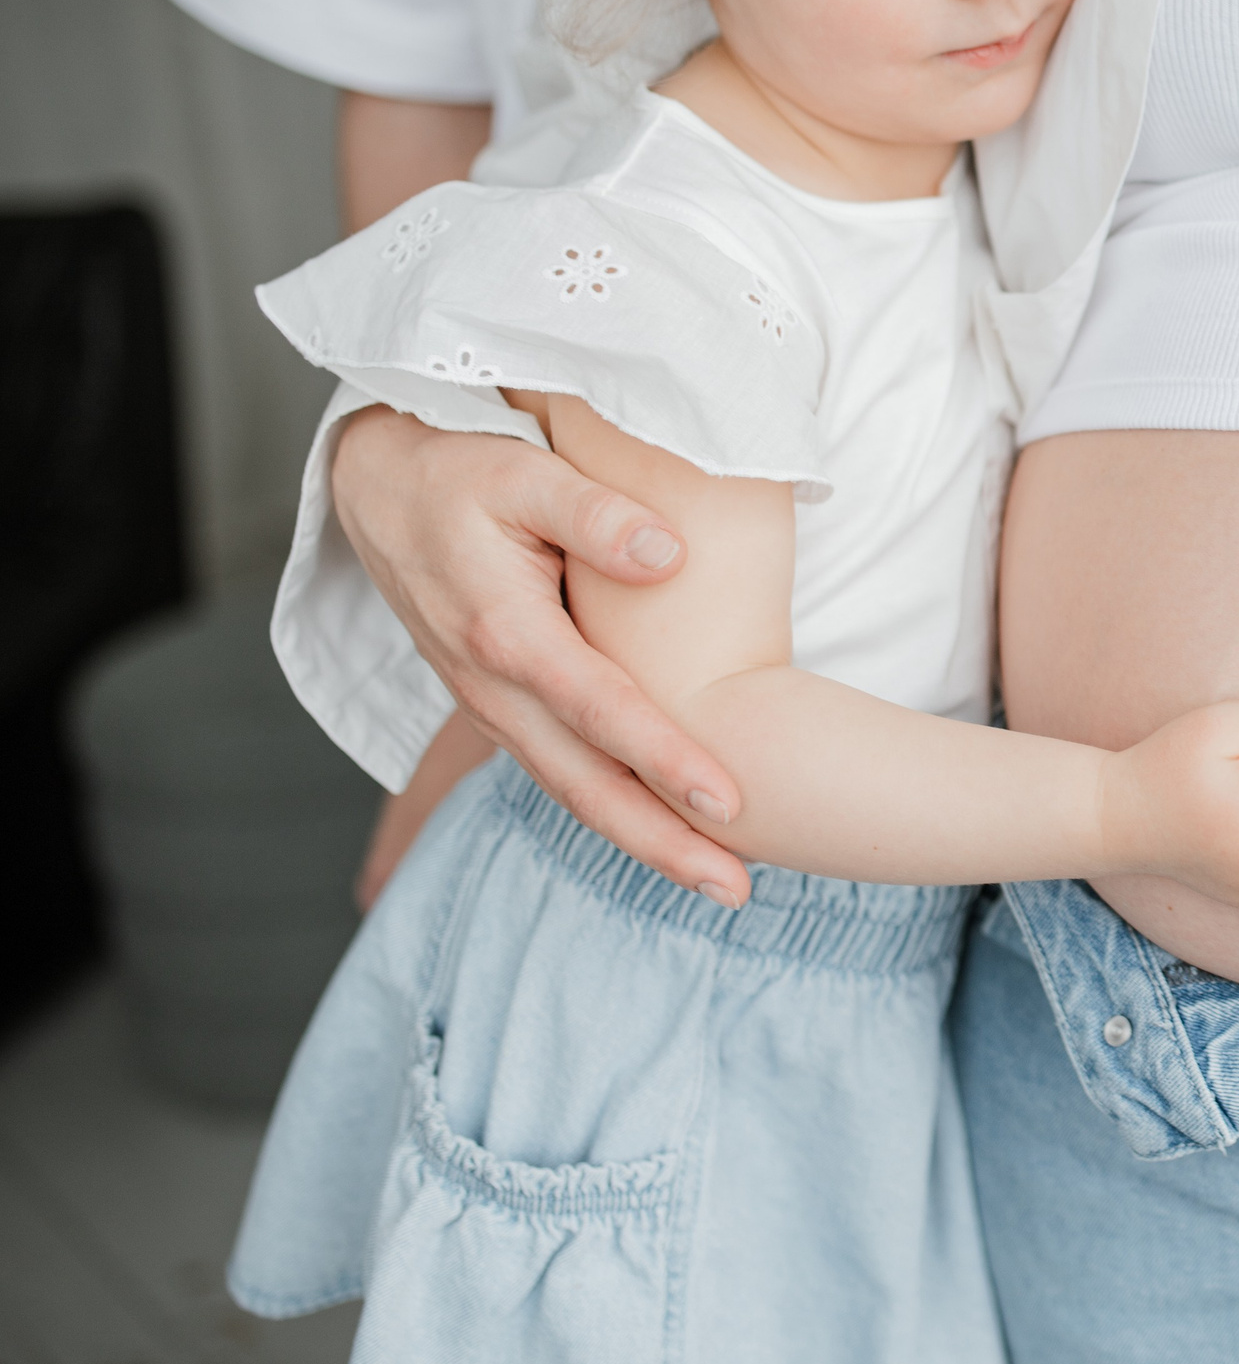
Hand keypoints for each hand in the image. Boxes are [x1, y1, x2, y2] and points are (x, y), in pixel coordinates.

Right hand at [331, 406, 755, 905]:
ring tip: (716, 881)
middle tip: (736, 890)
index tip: (729, 802)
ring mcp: (491, 704)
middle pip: (584, 784)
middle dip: (660, 844)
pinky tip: (661, 835)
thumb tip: (668, 556)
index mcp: (504, 632)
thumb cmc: (459, 475)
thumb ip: (594, 513)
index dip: (664, 760)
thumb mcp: (523, 474)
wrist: (378, 492)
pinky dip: (610, 813)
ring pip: (569, 791)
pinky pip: (558, 773)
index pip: (600, 712)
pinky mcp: (498, 706)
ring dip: (641, 842)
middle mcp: (492, 686)